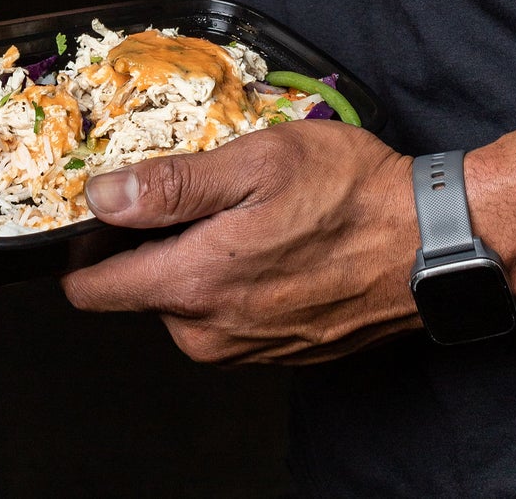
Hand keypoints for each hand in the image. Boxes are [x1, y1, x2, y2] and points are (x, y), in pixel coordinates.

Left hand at [62, 122, 420, 362]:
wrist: (428, 246)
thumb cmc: (351, 196)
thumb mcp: (256, 162)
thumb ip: (171, 185)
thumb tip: (102, 198)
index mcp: (196, 284)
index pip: (94, 290)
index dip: (86, 245)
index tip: (102, 209)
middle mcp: (211, 332)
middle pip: (142, 289)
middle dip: (158, 242)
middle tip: (207, 192)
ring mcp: (245, 349)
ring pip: (188, 300)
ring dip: (203, 258)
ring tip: (251, 212)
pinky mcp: (275, 352)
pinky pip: (228, 315)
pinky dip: (238, 278)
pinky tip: (275, 240)